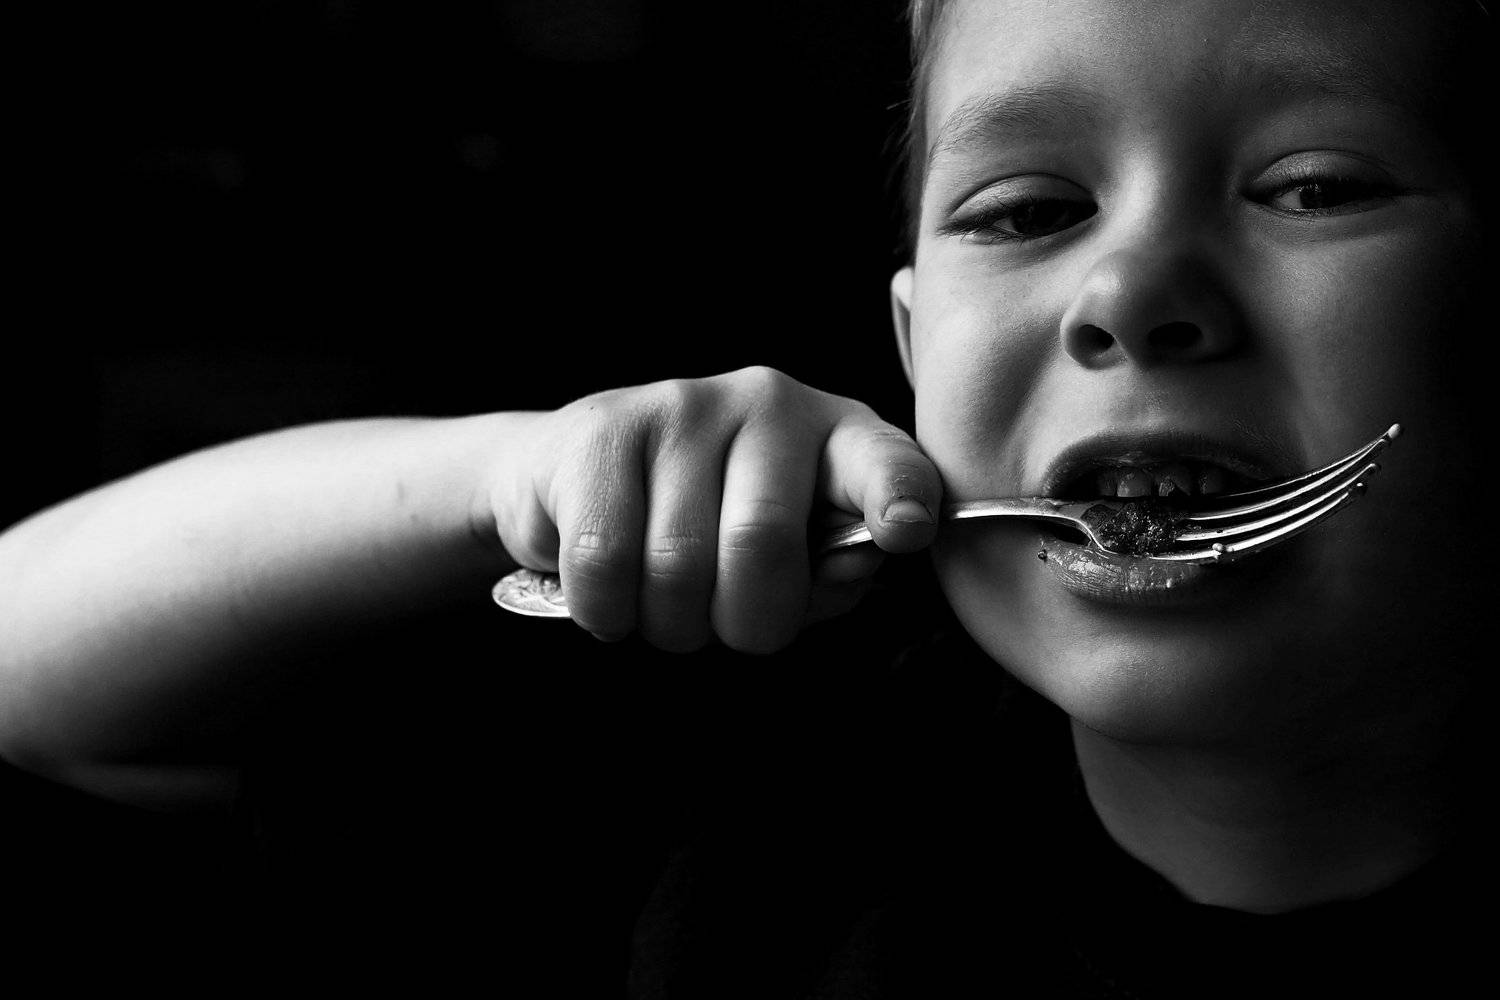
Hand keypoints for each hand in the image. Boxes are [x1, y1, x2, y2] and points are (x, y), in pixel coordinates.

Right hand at [486, 367, 941, 652]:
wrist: (575, 473)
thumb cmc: (705, 530)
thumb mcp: (791, 556)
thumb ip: (831, 569)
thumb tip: (855, 563)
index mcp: (838, 440)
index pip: (883, 464)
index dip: (898, 497)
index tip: (905, 530)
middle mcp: (771, 405)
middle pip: (763, 546)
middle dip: (740, 622)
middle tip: (718, 623)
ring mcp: (685, 406)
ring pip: (677, 566)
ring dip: (666, 622)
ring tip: (661, 600)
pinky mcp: (605, 428)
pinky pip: (605, 561)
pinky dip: (605, 608)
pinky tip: (612, 589)